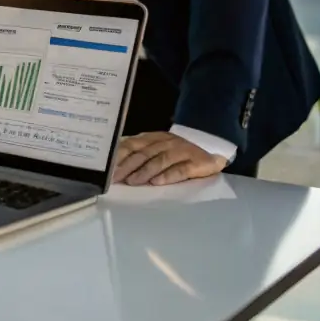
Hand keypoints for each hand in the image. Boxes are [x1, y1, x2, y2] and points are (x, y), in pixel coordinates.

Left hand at [112, 131, 227, 186]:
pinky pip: (180, 169)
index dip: (120, 156)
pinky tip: (157, 182)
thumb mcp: (158, 148)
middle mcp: (166, 142)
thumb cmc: (178, 153)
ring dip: (145, 171)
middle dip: (128, 166)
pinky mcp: (196, 162)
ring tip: (133, 181)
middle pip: (144, 153)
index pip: (133, 145)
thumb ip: (139, 152)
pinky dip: (168, 175)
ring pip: (160, 160)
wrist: (211, 151)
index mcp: (154, 138)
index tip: (108, 168)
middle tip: (116, 178)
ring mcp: (181, 151)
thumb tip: (114, 161)